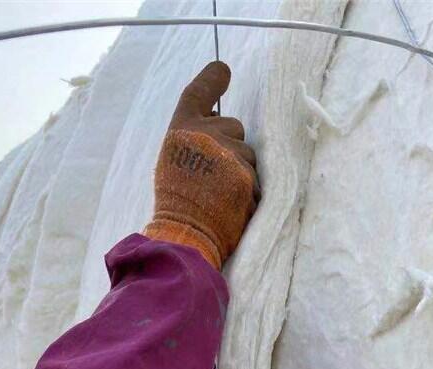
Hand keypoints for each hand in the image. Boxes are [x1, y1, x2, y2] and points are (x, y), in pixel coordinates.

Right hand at [143, 62, 260, 269]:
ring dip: (243, 171)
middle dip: (233, 146)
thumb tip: (218, 123)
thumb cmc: (178, 203)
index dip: (212, 79)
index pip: (198, 92)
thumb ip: (196, 140)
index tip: (223, 71)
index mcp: (182, 129)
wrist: (185, 234)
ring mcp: (227, 154)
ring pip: (249, 154)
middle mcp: (205, 134)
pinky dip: (250, 192)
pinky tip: (233, 205)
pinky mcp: (245, 176)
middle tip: (217, 176)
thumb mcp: (176, 161)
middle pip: (235, 126)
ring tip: (223, 195)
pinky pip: (257, 178)